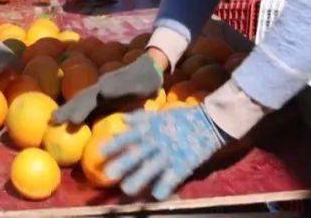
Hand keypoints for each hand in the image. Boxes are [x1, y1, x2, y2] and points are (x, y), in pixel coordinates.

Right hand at [51, 53, 163, 124]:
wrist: (149, 67)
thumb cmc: (147, 78)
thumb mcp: (138, 83)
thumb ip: (120, 88)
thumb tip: (100, 92)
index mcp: (107, 86)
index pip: (90, 100)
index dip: (80, 110)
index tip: (71, 121)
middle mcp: (100, 87)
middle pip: (81, 99)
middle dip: (67, 109)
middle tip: (52, 120)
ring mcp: (101, 89)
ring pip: (81, 99)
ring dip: (68, 108)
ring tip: (54, 118)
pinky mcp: (104, 94)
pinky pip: (88, 102)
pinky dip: (77, 107)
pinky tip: (72, 115)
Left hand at [101, 105, 226, 198]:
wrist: (209, 121)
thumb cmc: (180, 119)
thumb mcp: (159, 115)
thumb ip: (140, 118)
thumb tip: (122, 120)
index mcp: (150, 129)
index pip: (129, 136)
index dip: (115, 143)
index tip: (101, 152)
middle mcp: (157, 141)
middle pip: (138, 154)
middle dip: (123, 164)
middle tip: (109, 175)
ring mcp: (170, 153)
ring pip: (153, 167)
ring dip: (140, 178)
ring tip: (127, 189)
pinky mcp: (184, 163)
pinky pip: (173, 176)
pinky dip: (165, 185)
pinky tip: (156, 195)